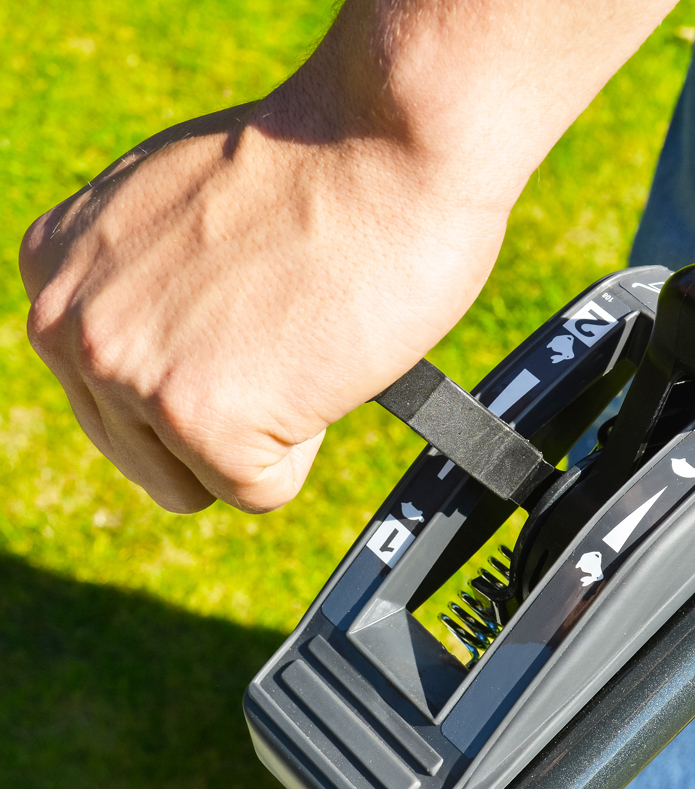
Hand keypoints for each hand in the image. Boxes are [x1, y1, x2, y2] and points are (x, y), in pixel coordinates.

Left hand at [20, 98, 508, 512]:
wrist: (391, 141)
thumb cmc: (318, 167)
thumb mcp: (180, 215)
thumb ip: (145, 289)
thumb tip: (165, 342)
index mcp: (54, 270)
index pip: (115, 395)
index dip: (205, 370)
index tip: (246, 317)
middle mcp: (70, 327)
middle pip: (148, 454)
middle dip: (224, 414)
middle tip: (277, 333)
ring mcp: (129, 375)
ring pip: (200, 479)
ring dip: (261, 431)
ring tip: (294, 341)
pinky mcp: (201, 421)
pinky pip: (260, 492)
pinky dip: (307, 444)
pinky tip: (317, 363)